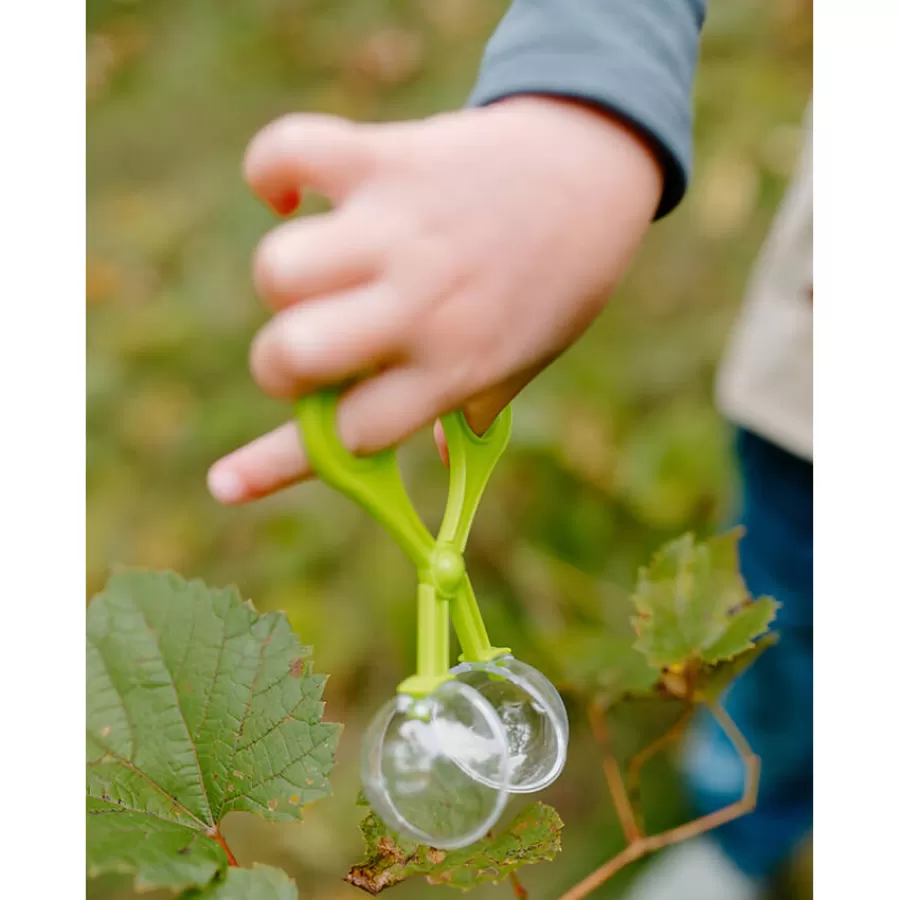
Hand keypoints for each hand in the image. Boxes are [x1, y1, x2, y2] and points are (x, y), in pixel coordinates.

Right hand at [208, 96, 661, 502]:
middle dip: (277, 366)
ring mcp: (401, 232)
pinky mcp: (385, 159)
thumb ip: (468, 410)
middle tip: (306, 348)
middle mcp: (422, 306)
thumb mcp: (524, 362)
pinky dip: (268, 170)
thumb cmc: (555, 281)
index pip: (348, 435)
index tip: (226, 485)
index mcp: (453, 368)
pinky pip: (287, 153)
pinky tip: (287, 191)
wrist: (594, 172)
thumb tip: (430, 456)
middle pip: (291, 357)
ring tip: (319, 271)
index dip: (285, 460)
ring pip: (278, 270)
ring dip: (280, 282)